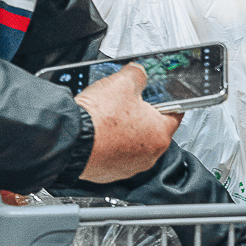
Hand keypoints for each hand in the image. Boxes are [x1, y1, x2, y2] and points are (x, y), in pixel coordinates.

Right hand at [77, 63, 181, 182]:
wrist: (70, 141)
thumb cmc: (99, 118)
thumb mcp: (123, 82)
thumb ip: (138, 74)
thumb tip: (139, 72)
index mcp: (160, 134)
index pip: (175, 113)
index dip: (167, 100)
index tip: (160, 96)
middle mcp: (149, 156)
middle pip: (153, 129)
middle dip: (142, 115)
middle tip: (127, 104)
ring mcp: (129, 167)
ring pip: (134, 144)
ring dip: (125, 132)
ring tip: (110, 118)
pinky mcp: (110, 173)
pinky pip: (116, 155)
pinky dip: (111, 145)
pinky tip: (100, 133)